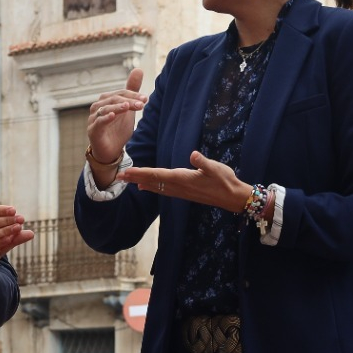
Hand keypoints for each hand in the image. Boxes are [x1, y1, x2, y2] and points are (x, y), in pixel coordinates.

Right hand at [86, 68, 145, 186]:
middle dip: (129, 101)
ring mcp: (94, 118)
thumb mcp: (128, 108)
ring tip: (128, 107)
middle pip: (114, 99)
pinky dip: (105, 118)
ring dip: (118, 107)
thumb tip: (138, 69)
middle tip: (142, 104)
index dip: (133, 95)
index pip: (121, 93)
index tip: (146, 99)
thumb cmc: (117, 128)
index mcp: (107, 100)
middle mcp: (98, 106)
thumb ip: (131, 90)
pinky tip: (112, 115)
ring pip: (106, 108)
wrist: (110, 151)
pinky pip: (98, 122)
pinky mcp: (93, 130)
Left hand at [117, 150, 252, 212]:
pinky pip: (163, 190)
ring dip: (141, 182)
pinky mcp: (185, 193)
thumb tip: (193, 155)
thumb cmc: (225, 180)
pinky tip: (146, 187)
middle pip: (152, 182)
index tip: (127, 171)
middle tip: (119, 176)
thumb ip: (203, 162)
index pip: (157, 175)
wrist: (232, 197)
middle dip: (135, 178)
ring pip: (156, 187)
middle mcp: (179, 187)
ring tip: (128, 180)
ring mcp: (181, 192)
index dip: (141, 172)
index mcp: (183, 179)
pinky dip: (152, 187)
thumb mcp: (215, 168)